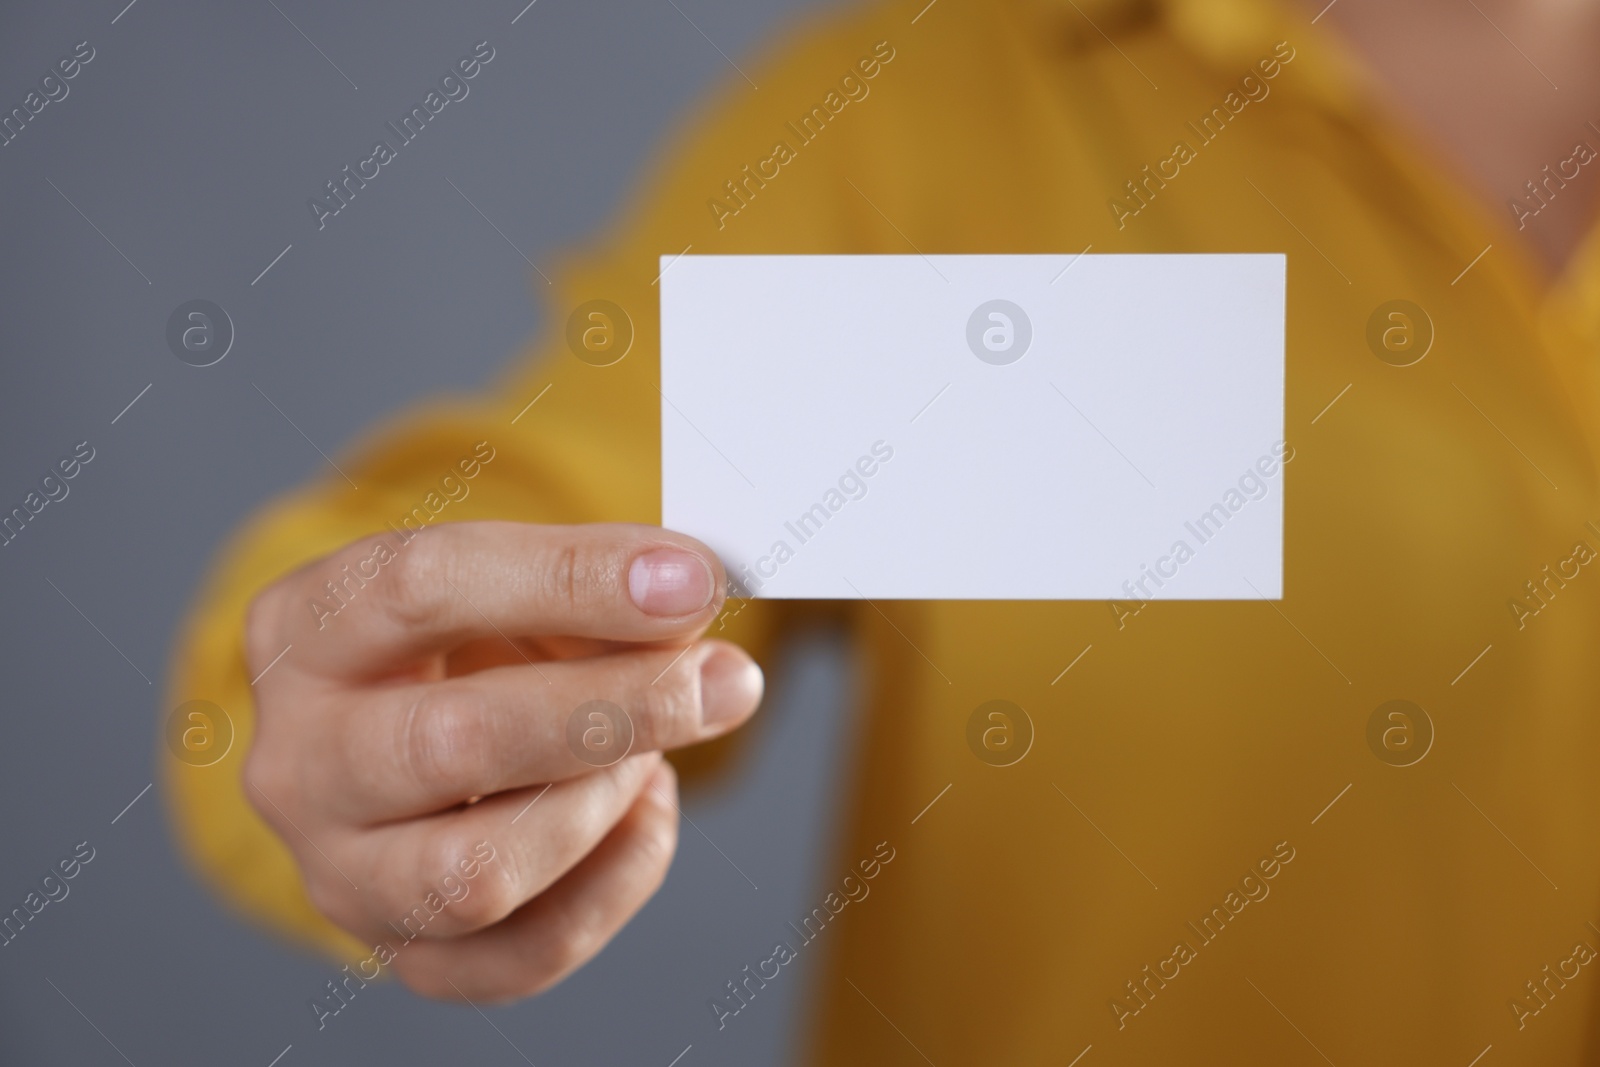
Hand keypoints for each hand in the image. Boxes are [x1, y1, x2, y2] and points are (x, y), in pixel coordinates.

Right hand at [241, 521, 762, 1001]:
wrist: (410, 724)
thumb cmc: (468, 637)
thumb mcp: (510, 574)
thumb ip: (590, 578)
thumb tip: (689, 595)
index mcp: (305, 630)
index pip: (421, 589)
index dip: (570, 580)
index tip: (691, 580)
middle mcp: (298, 763)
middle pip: (450, 744)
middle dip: (612, 709)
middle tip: (718, 680)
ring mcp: (340, 873)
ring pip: (479, 872)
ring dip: (603, 800)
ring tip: (654, 748)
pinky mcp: (407, 954)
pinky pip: (527, 954)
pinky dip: (617, 881)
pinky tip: (644, 809)